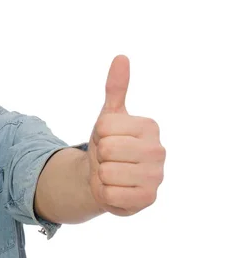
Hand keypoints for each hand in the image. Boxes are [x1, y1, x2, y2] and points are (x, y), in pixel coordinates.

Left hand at [88, 55, 164, 215]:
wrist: (104, 177)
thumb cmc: (109, 143)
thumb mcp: (109, 116)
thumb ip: (115, 88)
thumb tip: (121, 57)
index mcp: (150, 126)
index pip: (104, 126)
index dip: (98, 133)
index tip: (109, 138)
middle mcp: (159, 150)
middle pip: (106, 149)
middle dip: (100, 155)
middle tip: (110, 158)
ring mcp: (157, 177)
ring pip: (106, 172)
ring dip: (102, 176)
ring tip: (113, 173)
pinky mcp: (148, 200)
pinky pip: (110, 194)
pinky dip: (105, 193)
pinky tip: (116, 190)